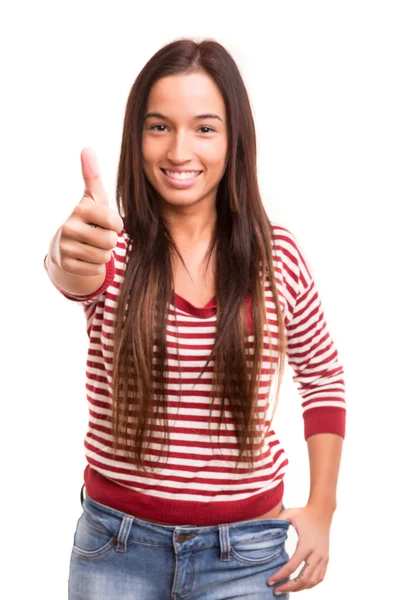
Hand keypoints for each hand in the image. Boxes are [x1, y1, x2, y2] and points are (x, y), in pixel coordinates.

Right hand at [52, 148, 123, 276]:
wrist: (66, 245)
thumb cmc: (88, 219)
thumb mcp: (93, 199)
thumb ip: (93, 176)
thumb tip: (87, 148)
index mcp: (80, 209)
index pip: (115, 223)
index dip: (116, 226)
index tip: (107, 223)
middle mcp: (69, 227)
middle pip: (111, 241)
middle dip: (110, 241)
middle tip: (98, 236)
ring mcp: (66, 247)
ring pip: (104, 256)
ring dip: (103, 253)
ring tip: (92, 245)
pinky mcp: (67, 265)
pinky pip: (96, 269)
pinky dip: (95, 265)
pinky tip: (86, 257)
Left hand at [267, 505, 331, 594]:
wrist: (322, 511)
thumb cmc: (303, 513)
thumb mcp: (289, 514)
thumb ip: (277, 521)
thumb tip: (263, 529)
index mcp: (305, 545)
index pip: (291, 567)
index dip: (279, 576)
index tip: (269, 582)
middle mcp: (316, 554)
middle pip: (302, 579)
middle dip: (288, 587)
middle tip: (276, 591)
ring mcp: (323, 558)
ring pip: (312, 581)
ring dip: (299, 588)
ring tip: (286, 589)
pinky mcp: (326, 559)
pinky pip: (319, 578)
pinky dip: (310, 584)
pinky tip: (300, 585)